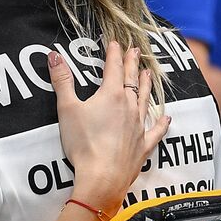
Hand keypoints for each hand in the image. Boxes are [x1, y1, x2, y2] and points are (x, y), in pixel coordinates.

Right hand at [51, 42, 170, 213]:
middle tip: (135, 52)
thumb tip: (54, 56)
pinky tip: (166, 118)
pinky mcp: (143, 145)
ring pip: (145, 100)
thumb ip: (62, 81)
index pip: (114, 68)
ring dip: (146, 86)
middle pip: (132, 81)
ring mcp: (138, 126)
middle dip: (132, 65)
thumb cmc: (84, 144)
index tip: (115, 43)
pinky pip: (155, 131)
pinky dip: (161, 123)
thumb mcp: (67, 109)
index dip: (114, 54)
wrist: (102, 177)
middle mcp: (129, 107)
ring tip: (149, 74)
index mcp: (111, 95)